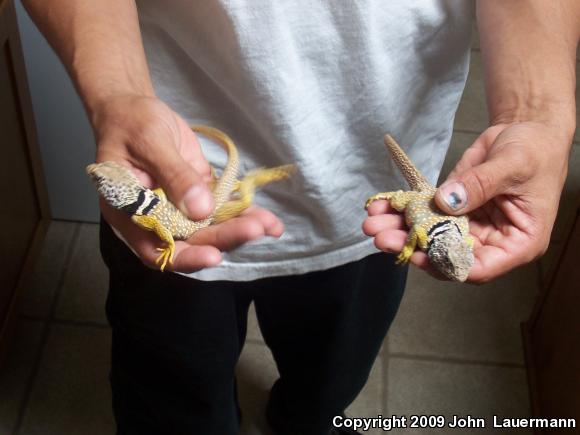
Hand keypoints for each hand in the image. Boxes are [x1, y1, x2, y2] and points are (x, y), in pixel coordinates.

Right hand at [92, 95, 283, 271]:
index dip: (186, 258)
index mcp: (130, 214)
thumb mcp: (149, 142)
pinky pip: (222, 210)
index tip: (213, 256)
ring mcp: (180, 209)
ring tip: (269, 226)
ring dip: (240, 228)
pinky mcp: (199, 196)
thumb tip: (201, 210)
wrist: (135, 110)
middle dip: (224, 238)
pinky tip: (270, 221)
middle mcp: (156, 219)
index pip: (157, 250)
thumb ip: (174, 175)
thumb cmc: (130, 123)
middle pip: (192, 240)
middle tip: (254, 230)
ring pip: (211, 228)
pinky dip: (243, 214)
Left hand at [363, 122, 570, 282]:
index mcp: (517, 243)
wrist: (525, 130)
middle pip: (446, 255)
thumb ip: (480, 185)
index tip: (418, 254)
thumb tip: (446, 202)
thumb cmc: (535, 150)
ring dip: (399, 231)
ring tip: (371, 222)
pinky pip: (424, 214)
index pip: (479, 268)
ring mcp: (468, 226)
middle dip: (412, 247)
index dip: (446, 264)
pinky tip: (381, 205)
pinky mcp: (451, 209)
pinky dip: (402, 211)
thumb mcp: (514, 165)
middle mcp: (490, 241)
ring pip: (429, 237)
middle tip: (382, 238)